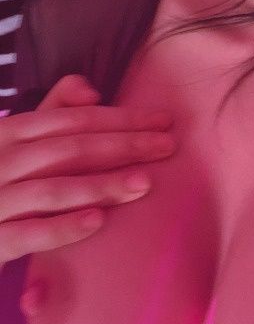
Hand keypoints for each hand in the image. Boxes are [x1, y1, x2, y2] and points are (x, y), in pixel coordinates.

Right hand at [0, 75, 175, 265]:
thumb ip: (48, 113)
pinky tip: (97, 222)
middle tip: (167, 146)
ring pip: (50, 188)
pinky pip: (26, 234)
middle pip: (68, 149)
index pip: (71, 120)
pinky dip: (61, 227)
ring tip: (144, 183)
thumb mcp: (9, 139)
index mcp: (5, 132)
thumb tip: (91, 89)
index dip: (120, 118)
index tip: (162, 121)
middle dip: (122, 145)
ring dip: (100, 185)